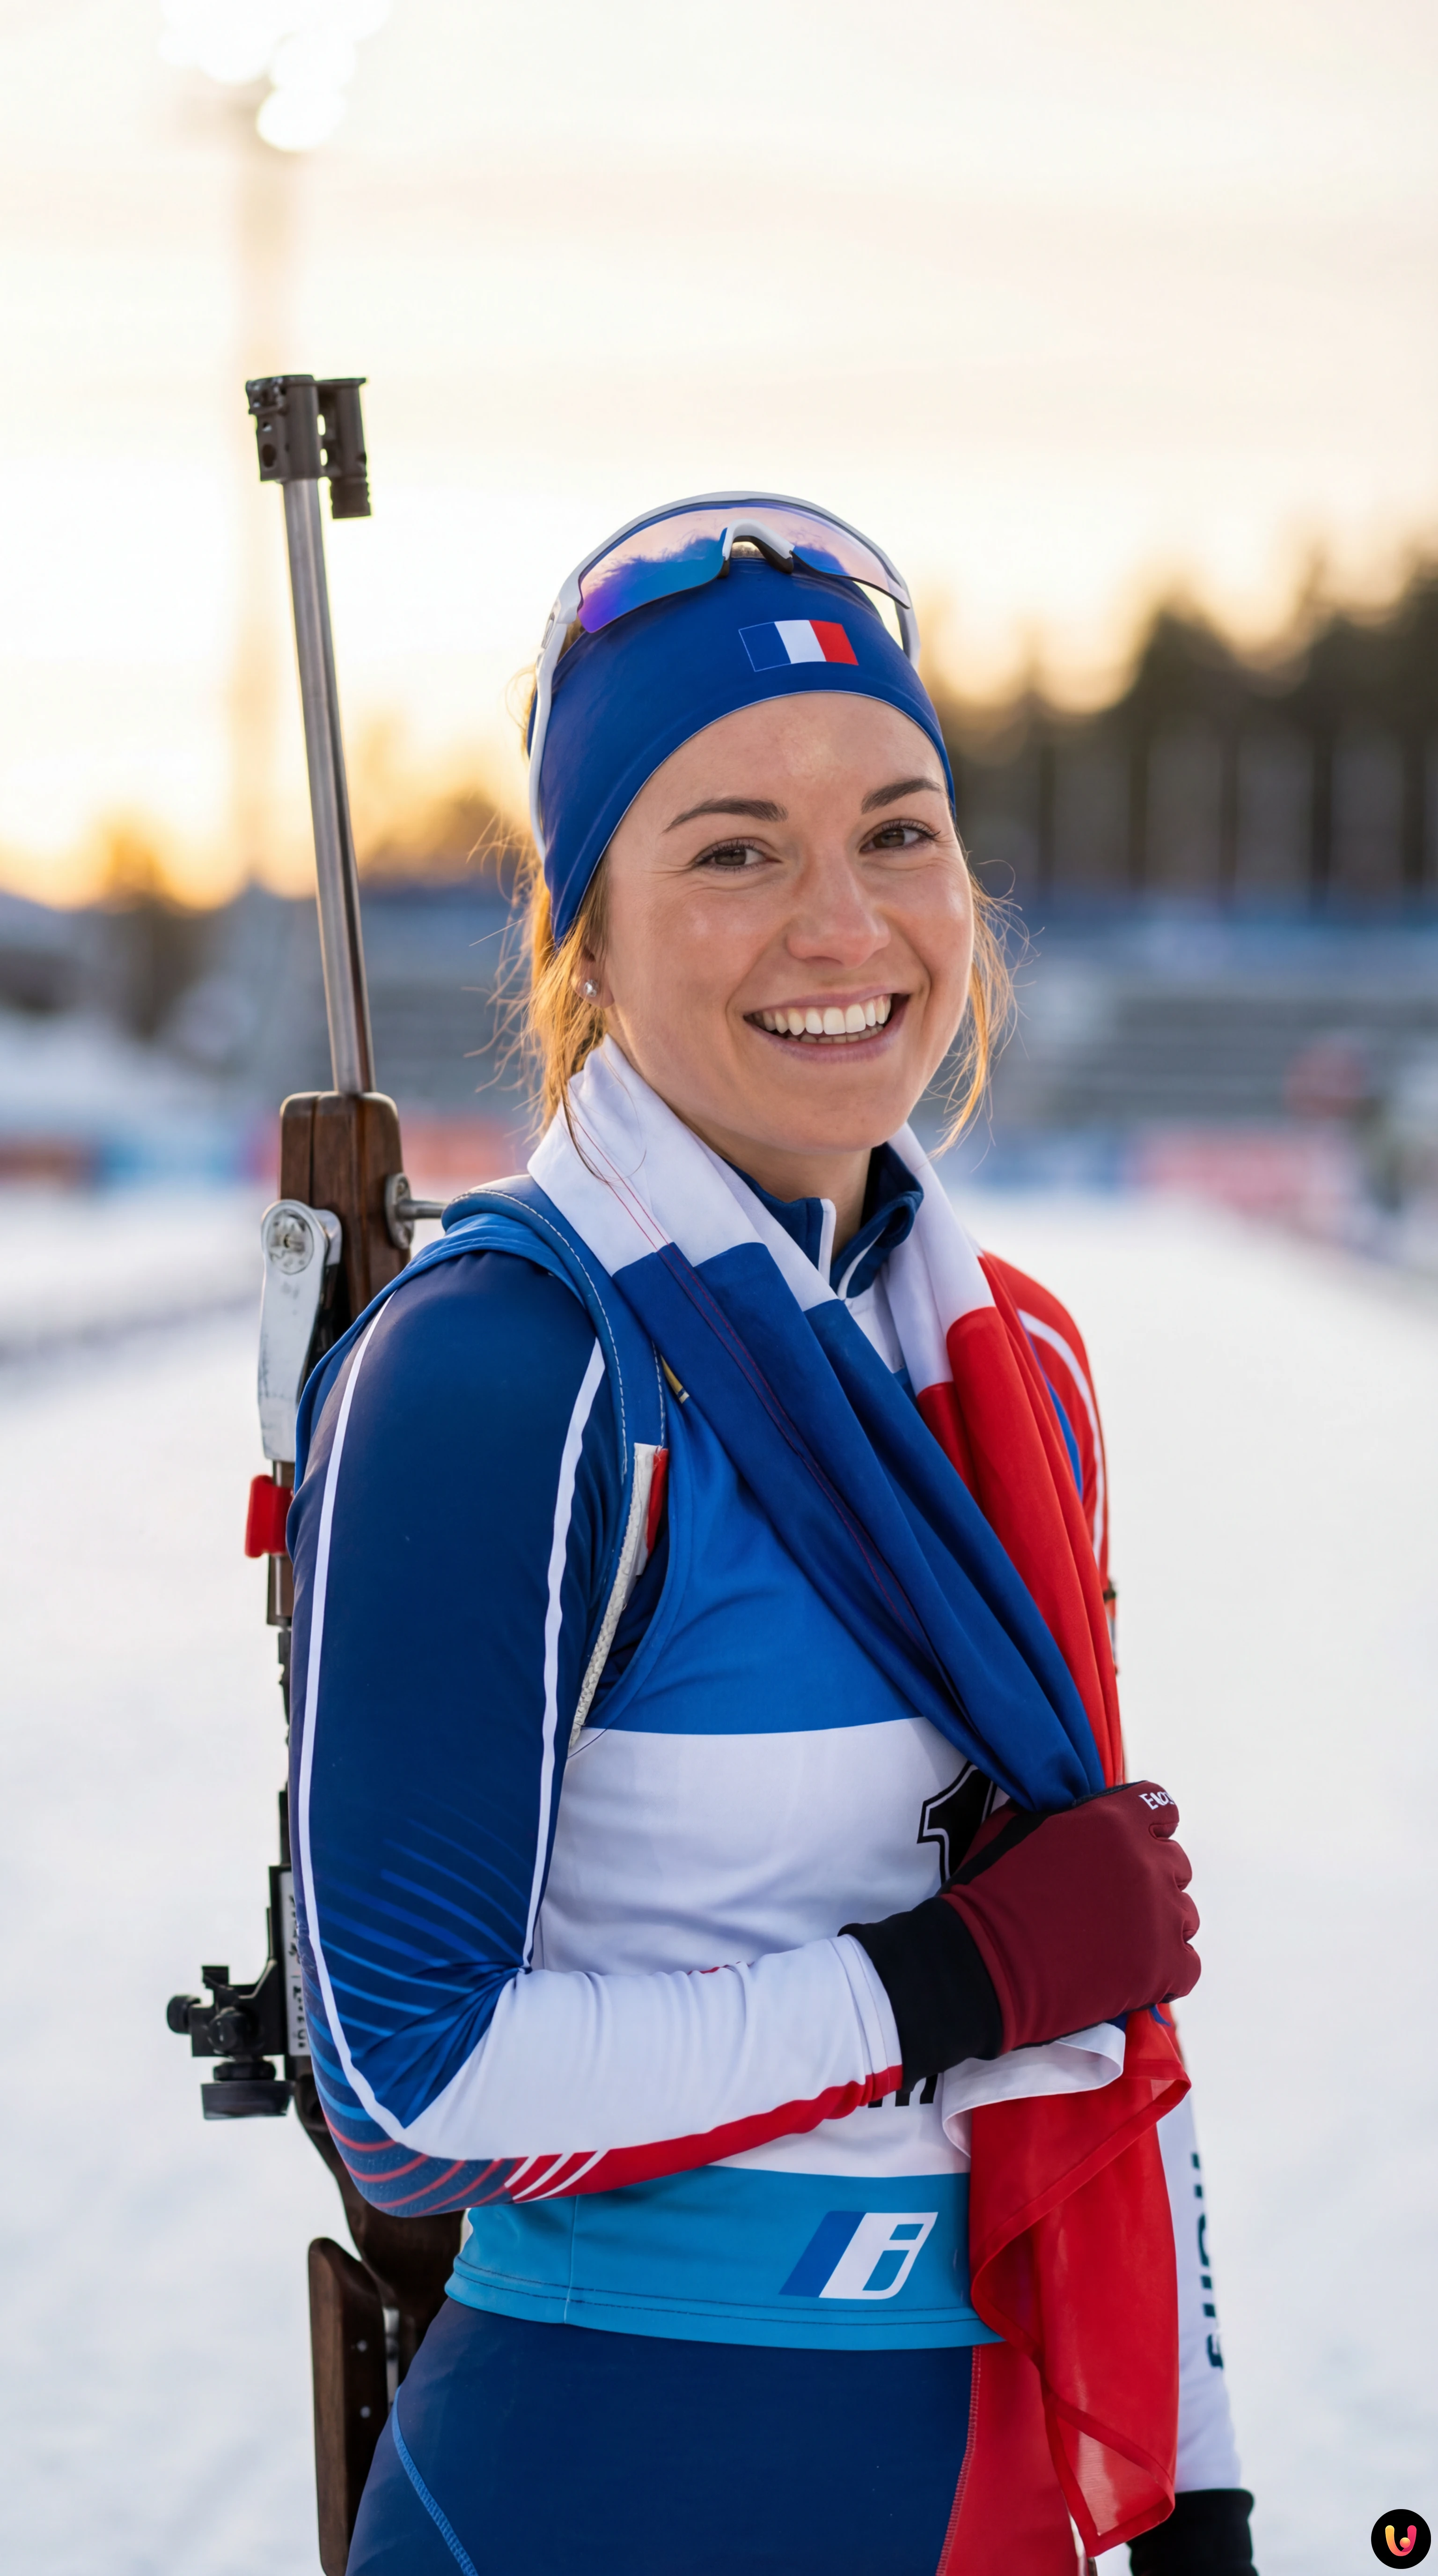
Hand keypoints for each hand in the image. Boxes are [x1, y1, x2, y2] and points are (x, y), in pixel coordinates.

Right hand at [944, 1781, 1199, 2053]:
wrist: (985, 1962)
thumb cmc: (992, 1891)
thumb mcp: (1018, 1825)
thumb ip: (1063, 1815)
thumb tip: (1075, 1818)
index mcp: (1115, 1822)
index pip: (1161, 1810)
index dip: (1147, 1828)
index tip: (1130, 1847)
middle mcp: (1147, 1863)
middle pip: (1175, 1865)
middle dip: (1150, 1879)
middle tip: (1112, 1903)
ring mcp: (1160, 1917)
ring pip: (1183, 1915)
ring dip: (1158, 1924)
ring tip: (1118, 1942)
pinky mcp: (1163, 1968)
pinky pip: (1187, 1965)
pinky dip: (1166, 1970)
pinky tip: (1133, 1973)